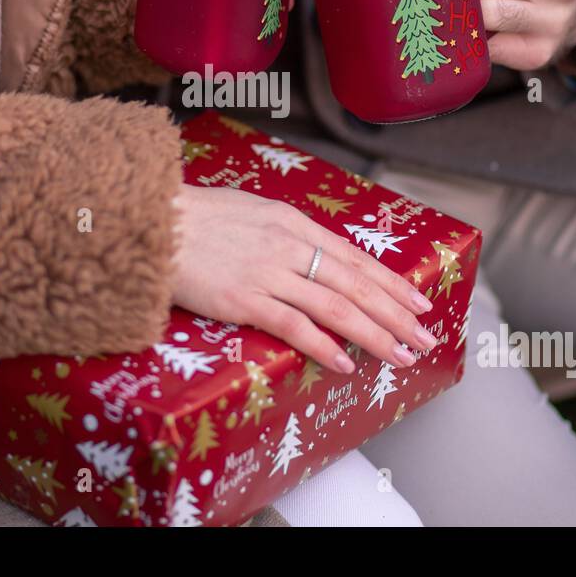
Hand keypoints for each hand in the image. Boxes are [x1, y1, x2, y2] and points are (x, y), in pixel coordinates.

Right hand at [171, 184, 437, 373]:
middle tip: (426, 337)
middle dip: (396, 313)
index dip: (390, 281)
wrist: (149, 221)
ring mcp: (267, 272)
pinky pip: (294, 326)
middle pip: (355, 283)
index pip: (354, 256)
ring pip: (336, 306)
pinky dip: (323, 345)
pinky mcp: (243, 299)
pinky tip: (345, 364)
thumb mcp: (248, 212)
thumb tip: (307, 256)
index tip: (418, 301)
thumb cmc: (192, 218)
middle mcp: (288, 245)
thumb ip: (280, 233)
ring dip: (374, 334)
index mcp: (291, 221)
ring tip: (401, 355)